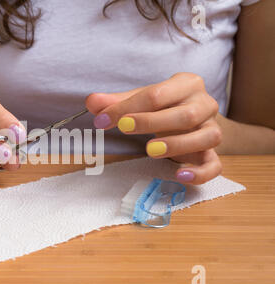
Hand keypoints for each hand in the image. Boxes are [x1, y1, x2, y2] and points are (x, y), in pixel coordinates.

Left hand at [86, 73, 221, 184]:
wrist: (195, 117)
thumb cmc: (165, 106)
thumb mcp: (141, 100)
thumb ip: (116, 102)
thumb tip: (91, 102)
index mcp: (186, 84)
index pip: (157, 94)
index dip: (127, 108)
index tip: (102, 120)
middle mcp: (204, 104)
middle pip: (185, 115)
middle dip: (152, 122)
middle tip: (124, 129)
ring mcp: (212, 129)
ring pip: (206, 137)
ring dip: (177, 145)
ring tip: (150, 151)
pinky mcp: (214, 153)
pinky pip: (215, 165)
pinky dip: (200, 172)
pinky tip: (179, 175)